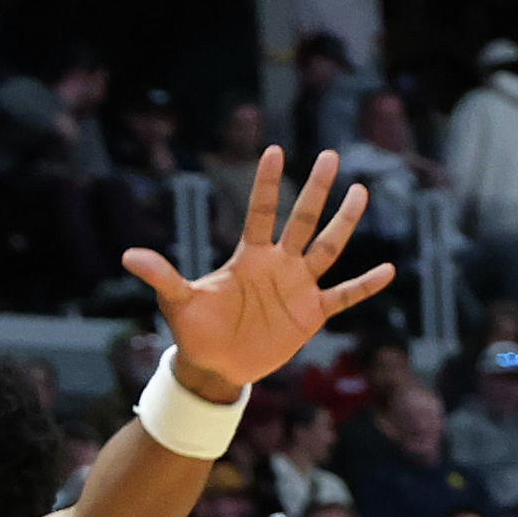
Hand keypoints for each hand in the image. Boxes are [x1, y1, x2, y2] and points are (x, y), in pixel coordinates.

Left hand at [121, 146, 394, 401]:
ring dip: (344, 222)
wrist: (215, 366)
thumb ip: (162, 276)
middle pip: (302, 220)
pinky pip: (344, 296)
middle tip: (331, 155)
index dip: (268, 183)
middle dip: (316, 189)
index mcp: (249, 256)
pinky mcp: (311, 314)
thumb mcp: (178, 302)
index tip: (275, 150)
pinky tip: (389, 269)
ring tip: (361, 191)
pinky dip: (364, 285)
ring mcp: (298, 286)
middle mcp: (278, 264)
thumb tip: (128, 256)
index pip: (261, 212)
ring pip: (327, 248)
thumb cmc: (195, 330)